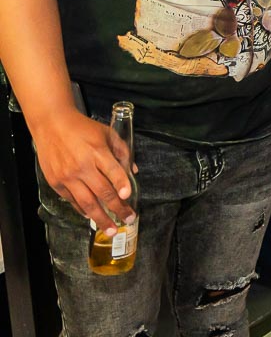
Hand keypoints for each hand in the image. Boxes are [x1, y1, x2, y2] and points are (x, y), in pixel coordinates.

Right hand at [29, 109, 134, 232]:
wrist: (52, 126)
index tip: (128, 197)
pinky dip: (83, 210)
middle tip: (128, 219)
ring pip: (86, 202)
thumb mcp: (107, 133)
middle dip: (117, 208)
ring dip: (100, 218)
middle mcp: (82, 166)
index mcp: (97, 152)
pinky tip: (91, 217)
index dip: (121, 185)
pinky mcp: (56, 182)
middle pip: (102, 191)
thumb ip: (122, 152)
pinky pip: (72, 201)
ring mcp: (67, 176)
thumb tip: (133, 171)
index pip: (113, 171)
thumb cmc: (83, 129)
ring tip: (110, 229)